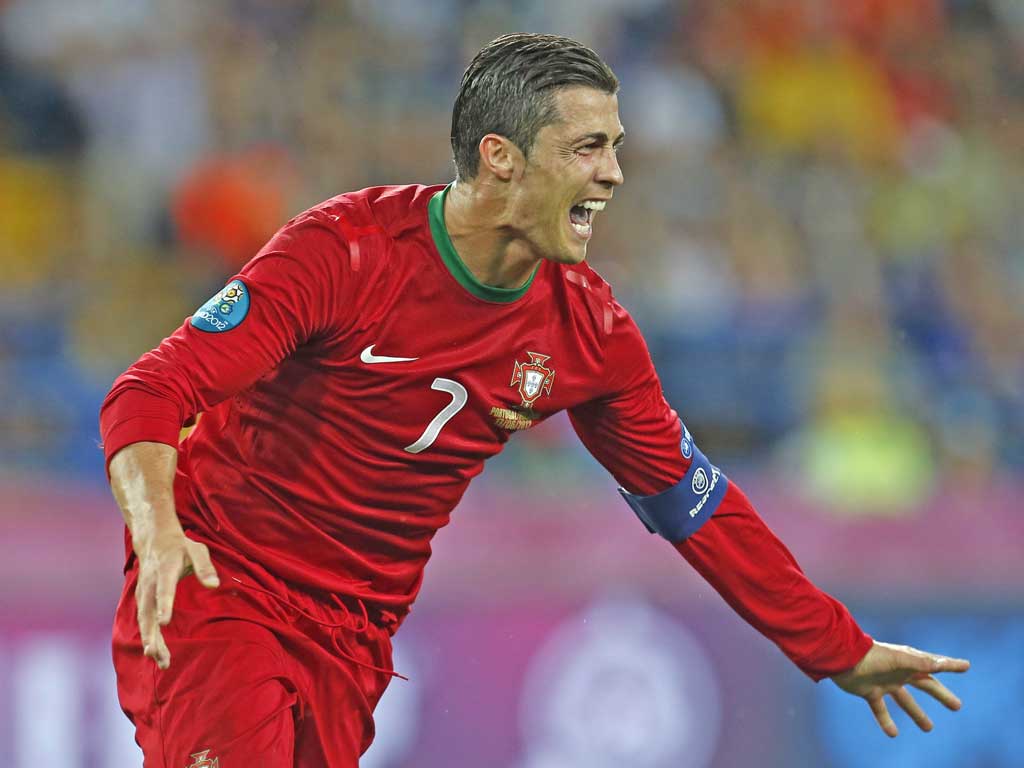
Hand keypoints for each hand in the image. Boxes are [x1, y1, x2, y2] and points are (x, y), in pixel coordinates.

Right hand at [134, 528, 218, 669]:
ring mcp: (143, 594)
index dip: (164, 605)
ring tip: (160, 660)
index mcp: (165, 570)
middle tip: (155, 654)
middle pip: (148, 611)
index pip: (164, 589)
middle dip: (151, 633)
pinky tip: (156, 653)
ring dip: (150, 640)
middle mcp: (149, 585)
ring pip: (144, 620)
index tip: (164, 622)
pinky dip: (149, 637)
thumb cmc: (181, 548)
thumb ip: (205, 567)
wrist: (155, 542)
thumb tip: (214, 585)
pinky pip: (144, 621)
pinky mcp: (142, 601)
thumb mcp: (197, 550)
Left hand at [831, 640, 969, 736]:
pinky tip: (894, 734)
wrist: (841, 658)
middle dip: (941, 695)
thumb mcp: (899, 659)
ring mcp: (884, 682)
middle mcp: (898, 672)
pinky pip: (880, 710)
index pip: (934, 664)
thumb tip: (941, 664)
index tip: (966, 666)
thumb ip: (920, 663)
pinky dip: (886, 722)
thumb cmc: (871, 655)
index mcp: (908, 661)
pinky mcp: (869, 692)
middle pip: (925, 685)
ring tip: (929, 728)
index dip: (950, 665)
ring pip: (905, 701)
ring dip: (917, 714)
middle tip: (958, 706)